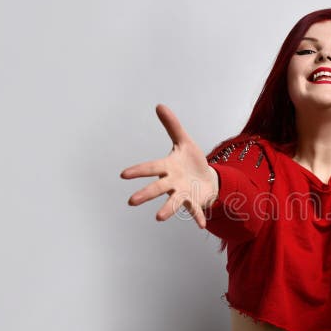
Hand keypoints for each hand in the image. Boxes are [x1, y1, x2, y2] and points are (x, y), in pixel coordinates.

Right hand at [120, 104, 218, 228]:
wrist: (207, 178)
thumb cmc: (192, 161)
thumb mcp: (184, 141)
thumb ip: (172, 126)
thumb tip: (160, 105)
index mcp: (168, 167)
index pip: (151, 168)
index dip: (139, 171)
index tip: (124, 174)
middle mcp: (172, 182)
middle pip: (158, 188)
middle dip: (146, 194)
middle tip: (131, 201)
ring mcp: (183, 193)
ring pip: (174, 202)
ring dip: (167, 209)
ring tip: (158, 217)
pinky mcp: (195, 201)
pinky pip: (196, 210)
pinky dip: (198, 217)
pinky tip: (202, 225)